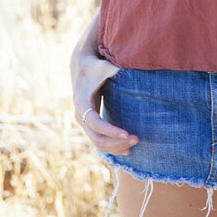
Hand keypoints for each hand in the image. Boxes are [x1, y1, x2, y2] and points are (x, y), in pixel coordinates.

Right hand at [70, 19, 138, 155]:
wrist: (81, 67)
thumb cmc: (95, 66)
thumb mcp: (104, 66)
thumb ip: (116, 69)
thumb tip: (133, 68)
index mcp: (83, 104)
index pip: (96, 124)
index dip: (111, 131)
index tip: (127, 133)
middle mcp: (80, 116)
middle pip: (98, 138)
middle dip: (117, 142)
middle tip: (136, 139)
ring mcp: (83, 122)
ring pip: (98, 143)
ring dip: (116, 146)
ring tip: (134, 144)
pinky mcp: (89, 124)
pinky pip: (99, 141)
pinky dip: (112, 146)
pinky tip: (126, 149)